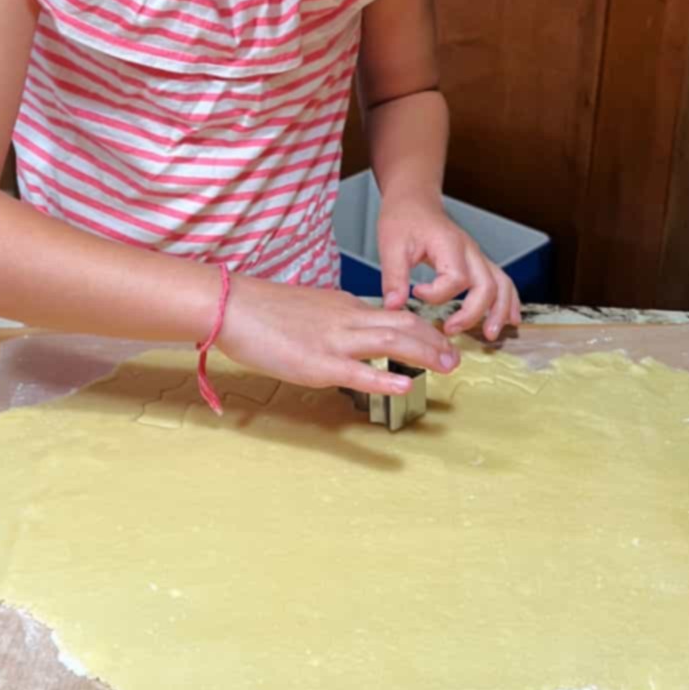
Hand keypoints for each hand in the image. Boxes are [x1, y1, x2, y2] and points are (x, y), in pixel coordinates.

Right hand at [216, 273, 459, 396]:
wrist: (232, 305)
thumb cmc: (262, 309)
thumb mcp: (309, 308)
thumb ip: (333, 320)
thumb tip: (349, 334)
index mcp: (344, 306)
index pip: (393, 314)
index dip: (422, 328)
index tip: (440, 340)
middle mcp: (347, 319)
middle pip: (403, 324)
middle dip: (435, 341)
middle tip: (457, 357)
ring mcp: (334, 341)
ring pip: (391, 341)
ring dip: (424, 354)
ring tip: (448, 367)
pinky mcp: (318, 363)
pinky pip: (358, 370)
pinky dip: (385, 376)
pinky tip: (404, 384)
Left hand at [377, 189, 519, 341]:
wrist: (414, 202)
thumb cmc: (404, 219)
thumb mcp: (391, 245)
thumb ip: (394, 277)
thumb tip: (394, 306)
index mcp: (450, 245)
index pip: (456, 279)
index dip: (436, 294)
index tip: (415, 292)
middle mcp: (470, 251)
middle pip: (487, 286)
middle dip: (473, 313)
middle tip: (451, 330)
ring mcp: (477, 257)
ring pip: (502, 285)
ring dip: (500, 311)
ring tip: (491, 335)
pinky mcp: (477, 262)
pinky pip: (502, 281)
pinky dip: (509, 301)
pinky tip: (510, 319)